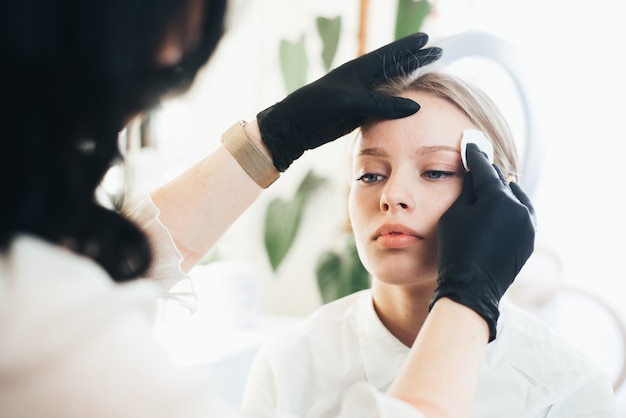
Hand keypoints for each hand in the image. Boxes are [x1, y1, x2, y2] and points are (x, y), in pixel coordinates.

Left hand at [257, 32, 441, 170]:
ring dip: (408, 83)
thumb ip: (382, 103)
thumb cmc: (318, 106)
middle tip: (437, 52)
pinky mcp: (358, 114)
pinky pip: (383, 107)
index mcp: (359, 69)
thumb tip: (414, 106)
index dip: (408, 46)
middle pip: (395, 68)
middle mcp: (362, 81)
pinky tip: (408, 106)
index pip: (389, 55)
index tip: (426, 37)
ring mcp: (361, 98)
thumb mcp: (351, 101)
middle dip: (415, 60)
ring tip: (428, 75)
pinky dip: (397, 106)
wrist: (295, 126)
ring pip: (391, 88)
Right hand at [431, 143, 535, 341]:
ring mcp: (528, 224)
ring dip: (502, 192)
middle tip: (478, 165)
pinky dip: (510, 209)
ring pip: (515, 197)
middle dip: (488, 175)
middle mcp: (519, 208)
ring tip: (489, 190)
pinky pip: (521, 214)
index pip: (484, 169)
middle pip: (502, 182)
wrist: (471, 287)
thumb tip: (475, 174)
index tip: (470, 143)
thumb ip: (468, 190)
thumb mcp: (455, 214)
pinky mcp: (529, 238)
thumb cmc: (455, 249)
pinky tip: (498, 211)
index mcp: (498, 198)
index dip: (474, 155)